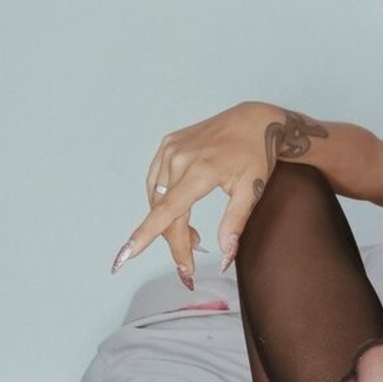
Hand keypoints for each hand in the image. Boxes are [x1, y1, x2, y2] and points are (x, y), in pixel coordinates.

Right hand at [110, 101, 288, 283]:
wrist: (255, 120)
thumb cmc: (257, 155)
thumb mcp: (251, 191)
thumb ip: (234, 225)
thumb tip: (225, 259)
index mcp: (201, 171)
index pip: (167, 211)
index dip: (146, 236)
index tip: (125, 257)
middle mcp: (179, 158)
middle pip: (164, 211)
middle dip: (174, 241)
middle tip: (190, 261)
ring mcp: (170, 149)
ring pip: (157, 198)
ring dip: (169, 223)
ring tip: (195, 237)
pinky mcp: (168, 144)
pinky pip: (156, 181)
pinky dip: (164, 201)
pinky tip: (180, 211)